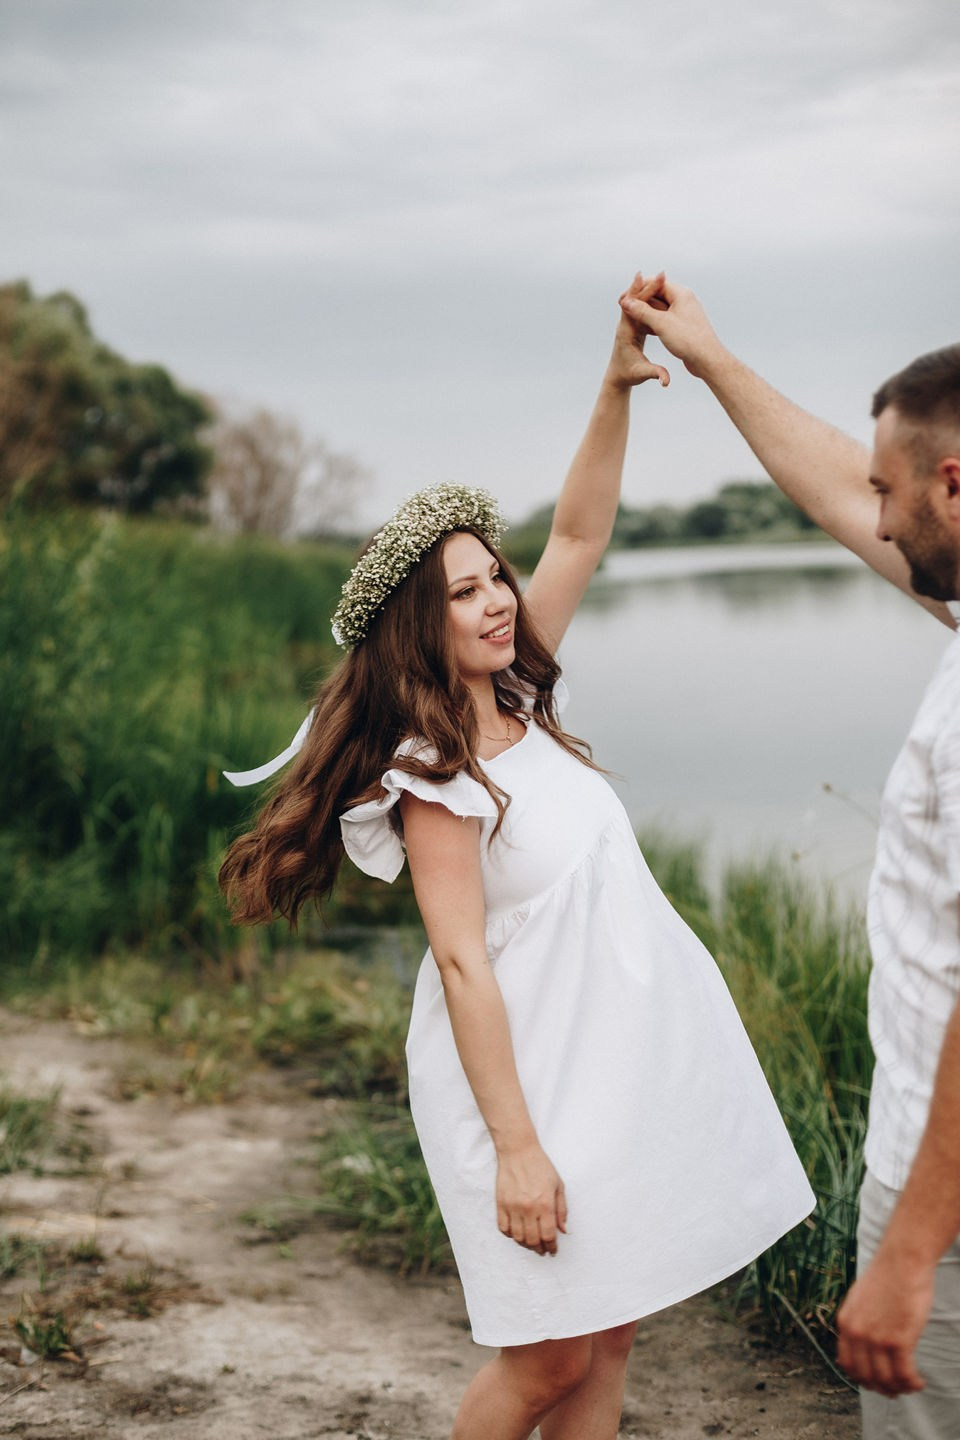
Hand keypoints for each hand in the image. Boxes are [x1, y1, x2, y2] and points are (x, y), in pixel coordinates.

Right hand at [496, 1143, 567, 1255]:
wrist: (518, 1151)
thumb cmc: (540, 1166)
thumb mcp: (558, 1185)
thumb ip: (562, 1210)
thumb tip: (563, 1231)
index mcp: (545, 1204)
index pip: (548, 1235)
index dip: (552, 1247)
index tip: (553, 1250)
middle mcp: (528, 1208)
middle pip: (533, 1240)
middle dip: (539, 1248)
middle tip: (542, 1250)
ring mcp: (512, 1207)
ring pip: (518, 1237)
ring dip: (525, 1244)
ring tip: (530, 1243)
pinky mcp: (500, 1204)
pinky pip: (503, 1228)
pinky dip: (510, 1235)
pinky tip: (516, 1233)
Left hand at [607, 271, 670, 390]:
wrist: (618, 378)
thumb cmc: (628, 375)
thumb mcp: (642, 375)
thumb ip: (654, 374)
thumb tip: (667, 381)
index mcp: (626, 332)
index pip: (632, 308)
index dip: (639, 293)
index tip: (647, 279)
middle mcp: (626, 325)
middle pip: (636, 300)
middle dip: (648, 286)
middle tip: (662, 273)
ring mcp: (631, 324)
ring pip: (640, 303)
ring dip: (651, 290)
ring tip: (664, 278)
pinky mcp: (636, 327)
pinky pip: (644, 310)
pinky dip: (653, 300)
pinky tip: (663, 292)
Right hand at [618, 276, 725, 379]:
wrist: (707, 359)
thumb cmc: (689, 340)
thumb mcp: (662, 324)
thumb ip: (643, 311)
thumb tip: (627, 302)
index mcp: (681, 294)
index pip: (656, 283)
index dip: (638, 289)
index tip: (623, 297)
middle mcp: (684, 300)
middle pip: (657, 294)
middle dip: (640, 300)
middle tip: (623, 306)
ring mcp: (684, 313)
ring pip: (660, 308)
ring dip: (646, 311)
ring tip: (630, 317)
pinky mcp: (683, 325)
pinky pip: (665, 318)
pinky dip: (654, 321)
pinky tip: (644, 328)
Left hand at [835, 1254, 933, 1396]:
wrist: (902, 1261)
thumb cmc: (887, 1277)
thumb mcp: (860, 1299)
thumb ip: (859, 1321)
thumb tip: (863, 1344)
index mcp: (845, 1322)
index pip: (847, 1364)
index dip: (862, 1379)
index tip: (875, 1382)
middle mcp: (856, 1333)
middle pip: (866, 1376)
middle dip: (881, 1388)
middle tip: (895, 1390)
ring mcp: (876, 1338)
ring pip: (886, 1379)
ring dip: (899, 1388)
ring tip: (910, 1385)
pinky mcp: (898, 1340)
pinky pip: (904, 1374)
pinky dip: (912, 1383)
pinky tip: (919, 1382)